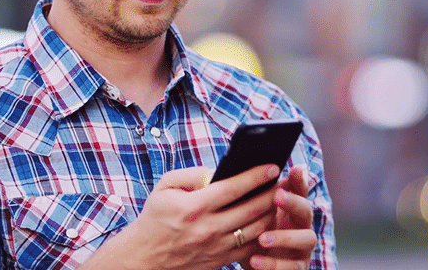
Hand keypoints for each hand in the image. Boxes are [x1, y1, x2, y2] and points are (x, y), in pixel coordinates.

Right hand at [83, 164, 281, 269]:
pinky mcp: (220, 261)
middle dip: (271, 193)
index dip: (256, 176)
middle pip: (251, 209)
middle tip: (283, 181)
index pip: (233, 188)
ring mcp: (216, 248)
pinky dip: (264, 233)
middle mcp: (207, 229)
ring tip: (278, 199)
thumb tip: (218, 171)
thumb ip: (191, 174)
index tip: (273, 166)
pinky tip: (268, 220)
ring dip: (271, 213)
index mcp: (193, 207)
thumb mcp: (165, 187)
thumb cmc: (156, 217)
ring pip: (256, 229)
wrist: (145, 257)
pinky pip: (250, 247)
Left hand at [247, 166, 316, 269]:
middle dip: (293, 202)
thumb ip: (248, 198)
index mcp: (291, 210)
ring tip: (261, 238)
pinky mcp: (298, 268)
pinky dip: (274, 264)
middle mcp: (302, 226)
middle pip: (306, 210)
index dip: (299, 180)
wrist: (252, 264)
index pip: (299, 190)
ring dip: (285, 237)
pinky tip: (255, 260)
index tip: (293, 168)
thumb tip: (235, 174)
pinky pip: (292, 267)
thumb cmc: (250, 234)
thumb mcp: (247, 215)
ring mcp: (303, 248)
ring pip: (307, 239)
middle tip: (276, 195)